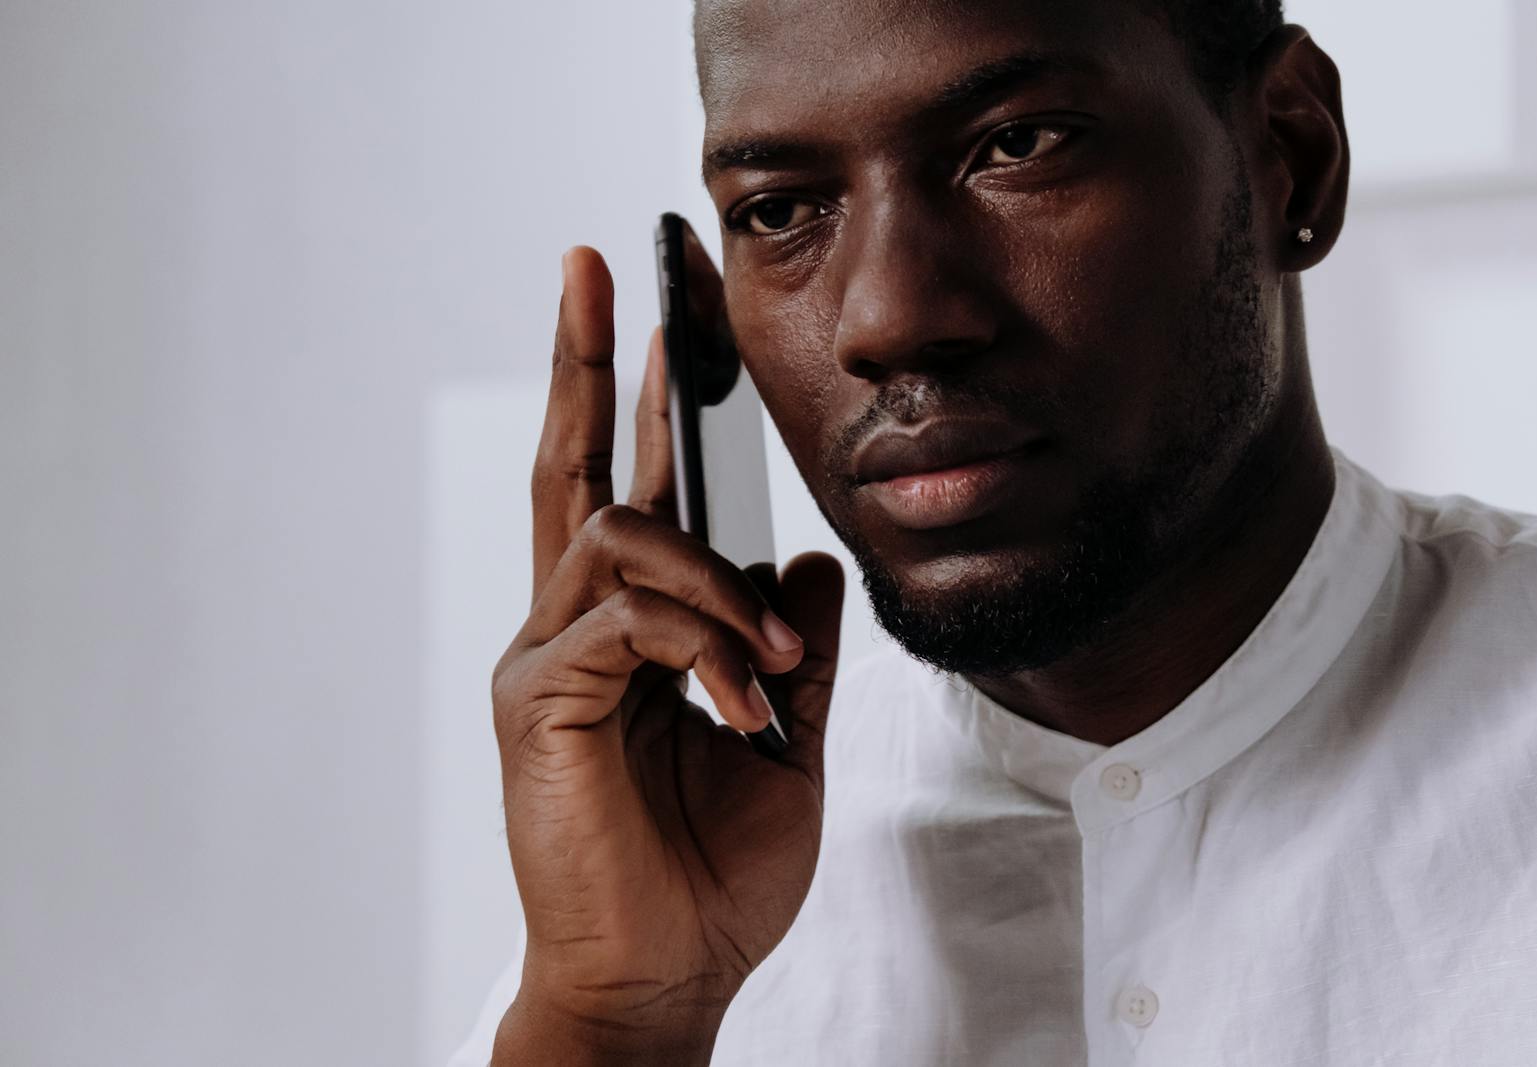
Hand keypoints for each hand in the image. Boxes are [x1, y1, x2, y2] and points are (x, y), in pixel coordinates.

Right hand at [489, 242, 844, 1060]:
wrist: (663, 974)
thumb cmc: (707, 869)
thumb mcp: (781, 737)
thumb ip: (785, 647)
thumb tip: (805, 563)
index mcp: (627, 631)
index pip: (627, 489)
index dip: (634, 398)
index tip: (651, 314)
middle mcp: (572, 625)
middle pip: (572, 463)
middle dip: (586, 357)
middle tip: (597, 262)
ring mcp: (548, 658)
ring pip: (620, 533)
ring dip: (715, 581)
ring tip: (773, 669)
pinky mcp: (543, 699)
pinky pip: (629, 616)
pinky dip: (703, 643)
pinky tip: (743, 701)